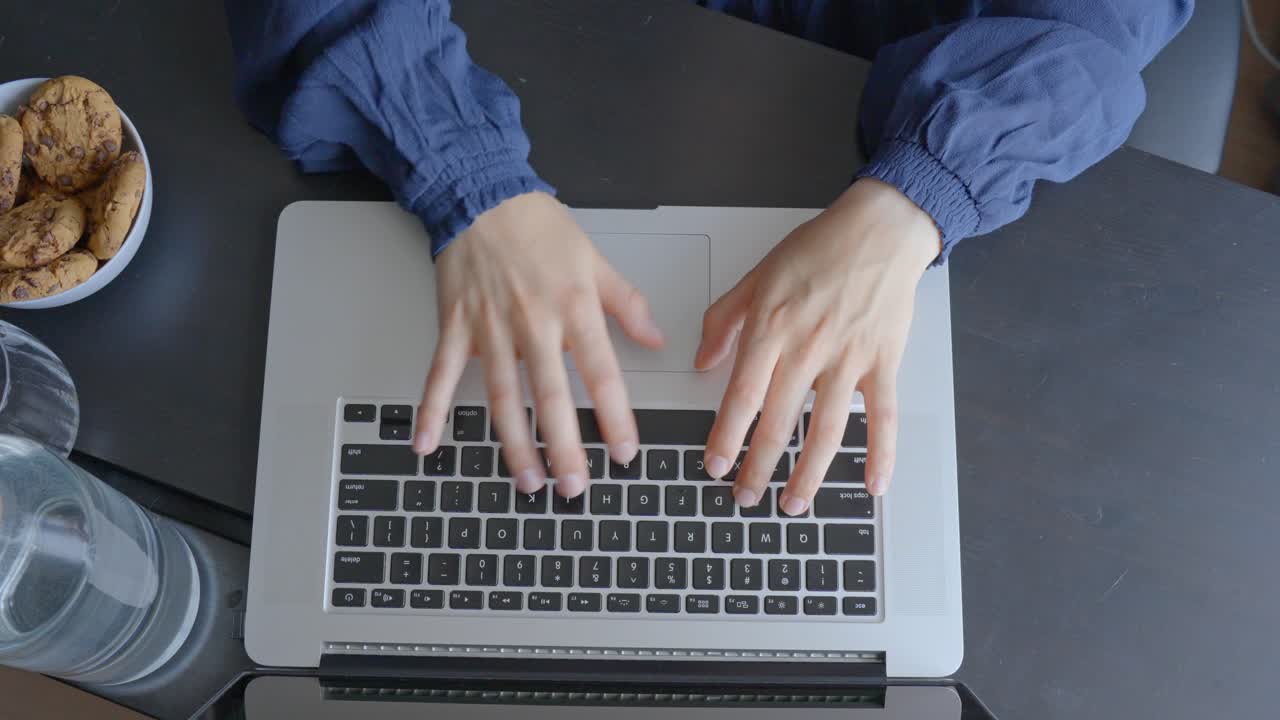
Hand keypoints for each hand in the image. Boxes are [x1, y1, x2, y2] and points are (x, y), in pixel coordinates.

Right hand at [413, 192, 663, 496]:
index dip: (614, 418)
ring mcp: (490, 328)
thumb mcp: (595, 259)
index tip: (624, 453)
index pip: (601, 374)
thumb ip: (627, 304)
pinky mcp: (455, 327)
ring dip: (514, 444)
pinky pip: (441, 374)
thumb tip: (656, 339)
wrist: (481, 193)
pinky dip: (432, 410)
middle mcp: (533, 323)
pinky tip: (427, 444)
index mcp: (573, 307)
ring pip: (503, 396)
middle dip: (564, 448)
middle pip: (551, 397)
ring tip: (527, 481)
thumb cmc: (537, 226)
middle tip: (575, 488)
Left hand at [695, 178, 939, 512]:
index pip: (743, 395)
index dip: (726, 435)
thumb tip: (703, 360)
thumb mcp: (758, 275)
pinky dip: (881, 454)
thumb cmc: (820, 248)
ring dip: (808, 474)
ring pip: (826, 430)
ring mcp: (849, 358)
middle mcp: (808, 348)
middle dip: (758, 467)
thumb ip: (724, 319)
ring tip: (793, 505)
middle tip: (744, 497)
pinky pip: (883, 416)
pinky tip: (872, 486)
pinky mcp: (883, 362)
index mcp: (772, 327)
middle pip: (780, 422)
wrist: (879, 228)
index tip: (714, 465)